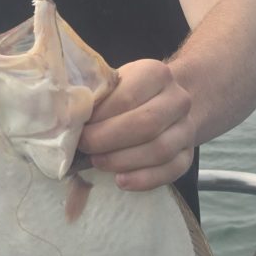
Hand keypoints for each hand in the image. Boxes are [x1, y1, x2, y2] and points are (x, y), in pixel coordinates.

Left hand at [78, 58, 196, 190]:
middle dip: (109, 140)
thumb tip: (67, 119)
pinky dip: (144, 179)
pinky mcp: (188, 154)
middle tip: (85, 147)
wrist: (168, 103)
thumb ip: (96, 98)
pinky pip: (171, 171)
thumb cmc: (130, 95)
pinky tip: (121, 181)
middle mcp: (178, 99)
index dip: (100, 117)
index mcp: (156, 74)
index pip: (127, 97)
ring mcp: (186, 128)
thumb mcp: (115, 85)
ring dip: (123, 161)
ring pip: (159, 150)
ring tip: (98, 162)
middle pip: (146, 124)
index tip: (78, 127)